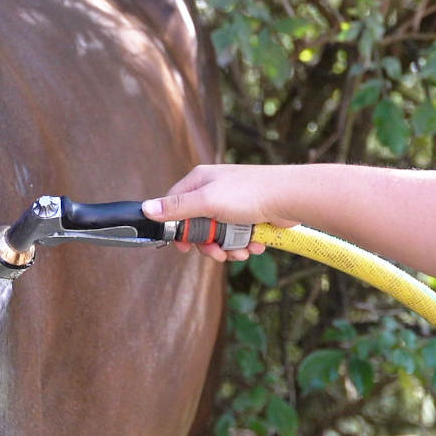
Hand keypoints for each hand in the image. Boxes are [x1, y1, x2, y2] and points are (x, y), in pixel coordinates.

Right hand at [141, 164, 289, 261]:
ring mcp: (232, 203)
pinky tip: (254, 245)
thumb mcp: (207, 202)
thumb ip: (177, 208)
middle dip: (208, 243)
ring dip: (228, 247)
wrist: (290, 197)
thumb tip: (146, 209)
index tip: (184, 247)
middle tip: (217, 253)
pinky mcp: (248, 215)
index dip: (177, 229)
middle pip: (198, 225)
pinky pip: (237, 235)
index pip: (175, 206)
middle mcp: (214, 191)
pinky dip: (244, 244)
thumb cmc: (249, 194)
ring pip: (218, 234)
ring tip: (241, 251)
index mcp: (200, 182)